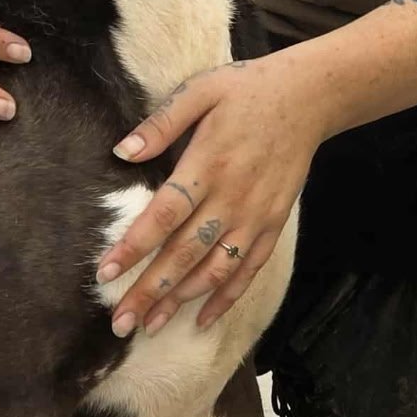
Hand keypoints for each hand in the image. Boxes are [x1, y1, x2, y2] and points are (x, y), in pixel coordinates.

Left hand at [95, 50, 330, 333]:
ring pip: (216, 269)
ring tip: (151, 326)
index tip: (106, 273)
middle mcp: (233, 197)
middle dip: (150, 291)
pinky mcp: (274, 224)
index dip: (135, 247)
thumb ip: (162, 123)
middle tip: (120, 322)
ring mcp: (256, 216)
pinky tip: (203, 320)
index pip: (165, 215)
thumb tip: (121, 151)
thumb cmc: (247, 90)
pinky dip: (227, 297)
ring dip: (182, 301)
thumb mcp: (201, 90)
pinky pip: (249, 269)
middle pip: (185, 254)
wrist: (309, 97)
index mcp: (208, 163)